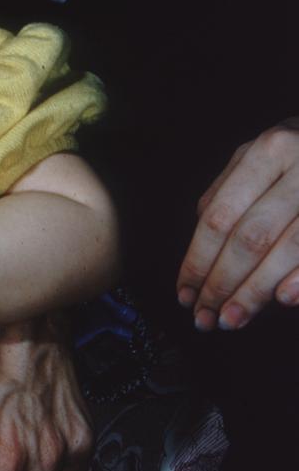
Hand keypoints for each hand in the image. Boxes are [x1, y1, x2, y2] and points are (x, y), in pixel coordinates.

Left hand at [177, 120, 298, 329]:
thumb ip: (229, 192)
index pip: (220, 215)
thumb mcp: (263, 156)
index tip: (184, 293)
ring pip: (286, 249)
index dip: (198, 259)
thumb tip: (200, 244)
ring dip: (255, 292)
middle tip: (205, 318)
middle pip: (250, 237)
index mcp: (267, 151)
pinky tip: (282, 301)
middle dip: (222, 283)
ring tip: (231, 319)